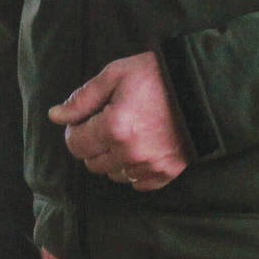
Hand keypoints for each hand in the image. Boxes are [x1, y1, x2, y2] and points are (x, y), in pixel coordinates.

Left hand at [48, 52, 188, 190]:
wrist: (203, 86)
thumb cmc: (157, 75)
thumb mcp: (116, 74)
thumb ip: (82, 98)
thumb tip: (56, 116)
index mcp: (114, 127)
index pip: (75, 144)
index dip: (75, 130)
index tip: (86, 119)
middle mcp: (130, 152)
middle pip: (92, 163)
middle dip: (93, 145)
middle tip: (107, 124)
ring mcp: (150, 165)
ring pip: (114, 175)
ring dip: (113, 158)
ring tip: (127, 135)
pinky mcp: (168, 172)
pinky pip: (138, 183)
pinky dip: (135, 170)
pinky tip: (142, 149)